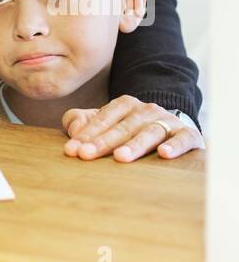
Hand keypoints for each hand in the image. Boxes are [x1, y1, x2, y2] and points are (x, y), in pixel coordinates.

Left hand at [62, 97, 203, 161]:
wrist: (175, 129)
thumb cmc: (132, 131)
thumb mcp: (106, 123)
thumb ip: (83, 122)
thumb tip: (74, 129)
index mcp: (125, 104)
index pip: (103, 119)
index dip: (86, 134)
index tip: (72, 149)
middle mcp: (146, 110)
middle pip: (122, 127)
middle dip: (103, 141)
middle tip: (86, 154)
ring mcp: (168, 121)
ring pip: (149, 132)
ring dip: (134, 145)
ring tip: (120, 157)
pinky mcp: (188, 135)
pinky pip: (182, 139)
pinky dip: (174, 146)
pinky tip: (164, 154)